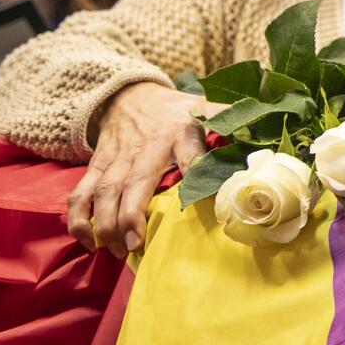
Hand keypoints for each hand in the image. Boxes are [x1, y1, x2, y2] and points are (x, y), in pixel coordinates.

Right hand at [70, 81, 224, 257]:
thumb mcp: (206, 108)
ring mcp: (118, 157)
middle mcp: (147, 146)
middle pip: (135, 181)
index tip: (197, 194)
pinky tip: (85, 240)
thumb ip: (231, 123)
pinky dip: (78, 217)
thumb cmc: (176, 111)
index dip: (193, 168)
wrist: (130, 94)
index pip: (190, 150)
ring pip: (105, 190)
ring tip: (115, 250)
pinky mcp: (97, 165)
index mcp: (180, 133)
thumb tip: (265, 136)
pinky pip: (82, 192)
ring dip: (105, 223)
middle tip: (136, 245)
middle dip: (131, 214)